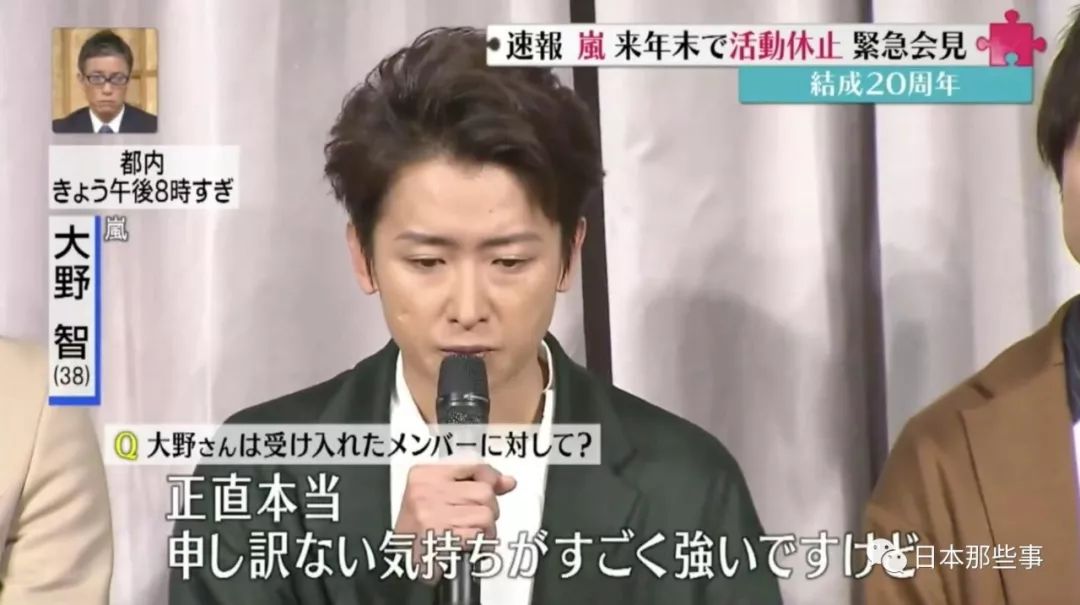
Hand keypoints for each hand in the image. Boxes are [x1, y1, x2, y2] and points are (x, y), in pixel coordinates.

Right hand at [394, 462, 516, 583]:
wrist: (397, 559)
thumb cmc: (419, 528)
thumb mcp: (439, 496)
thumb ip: (474, 484)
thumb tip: (508, 482)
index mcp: (426, 474)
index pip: (475, 467)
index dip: (492, 480)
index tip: (495, 488)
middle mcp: (426, 490)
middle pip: (485, 493)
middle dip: (489, 510)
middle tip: (475, 521)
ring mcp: (431, 513)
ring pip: (486, 516)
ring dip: (486, 530)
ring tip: (470, 535)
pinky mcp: (438, 536)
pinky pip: (477, 535)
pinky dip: (478, 544)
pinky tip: (467, 546)